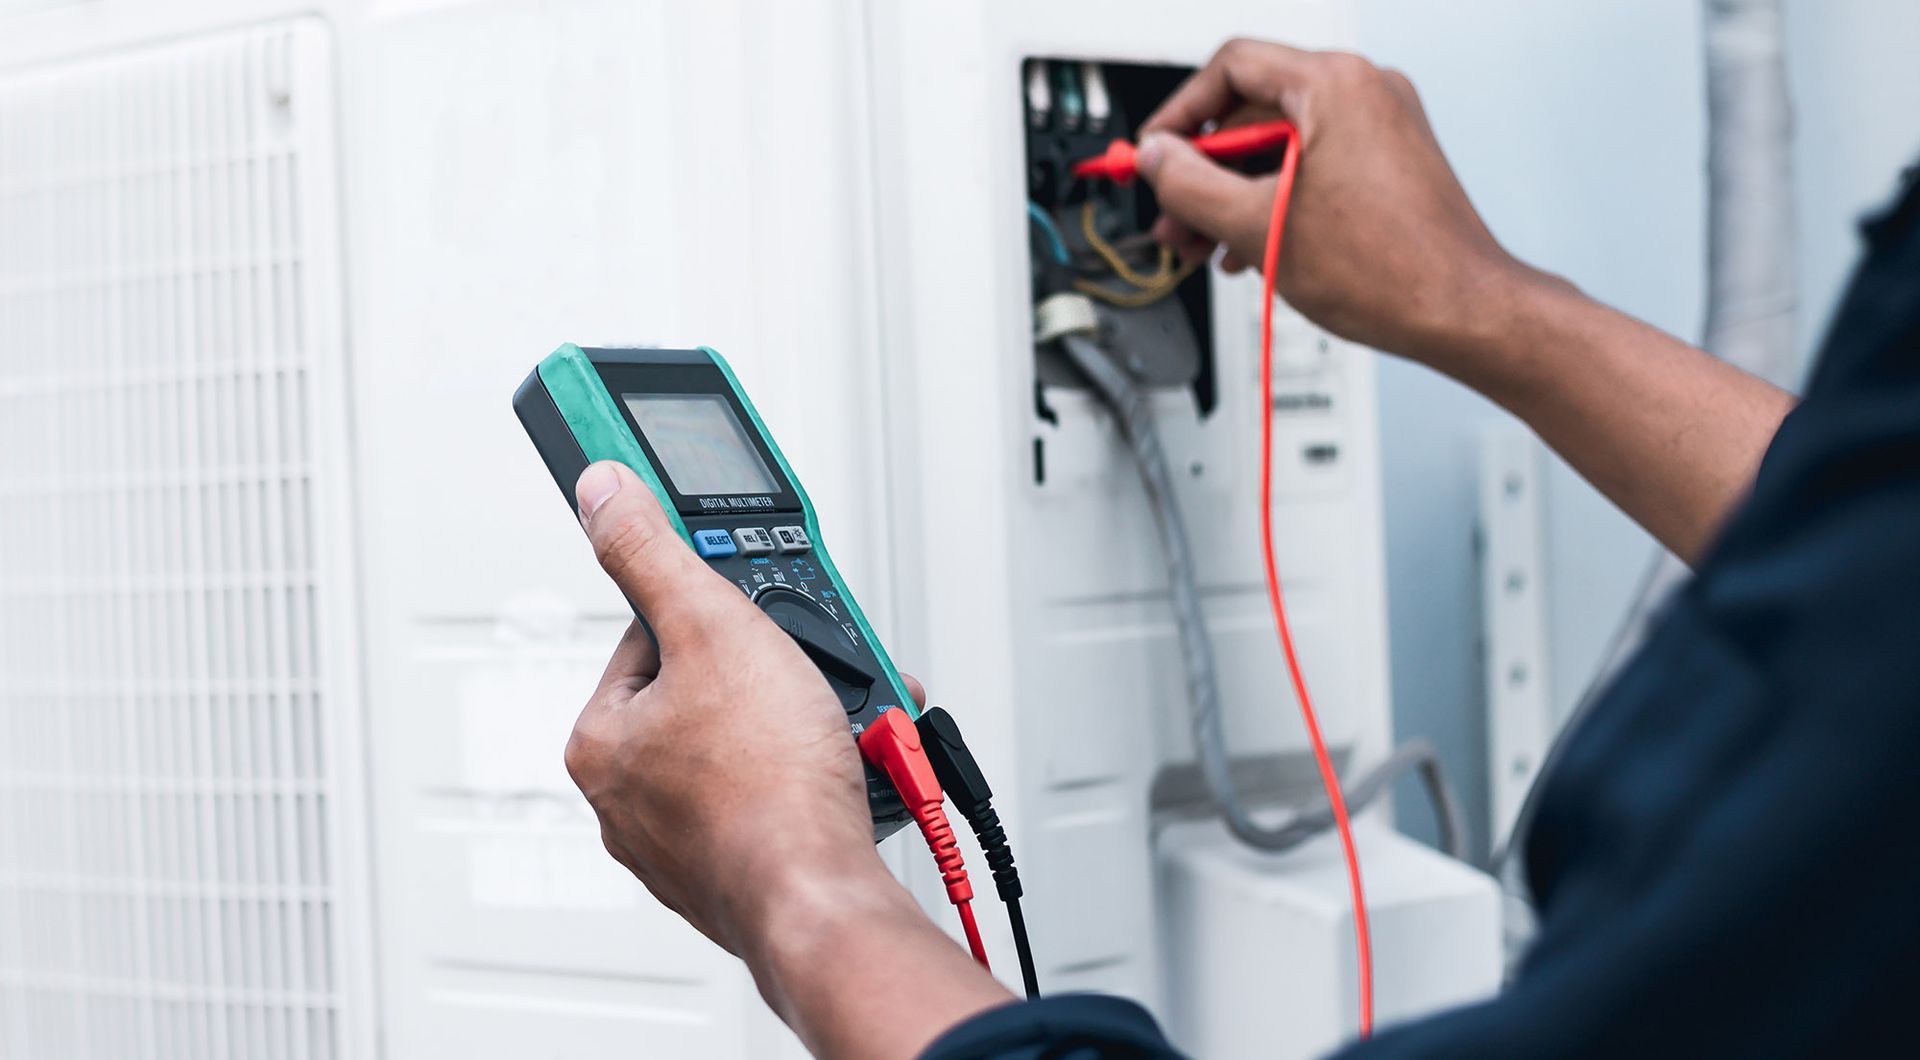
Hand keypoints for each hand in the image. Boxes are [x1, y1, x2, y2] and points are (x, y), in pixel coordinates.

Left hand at [563, 461, 1005, 1056]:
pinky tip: (847, 768)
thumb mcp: (714, 627)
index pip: (652, 636)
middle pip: (711, 690)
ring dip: (809, 719)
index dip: (718, 613)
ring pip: (754, 744)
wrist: (823, 897)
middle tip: (817, 670)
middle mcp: (630, 798)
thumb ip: (654, 552)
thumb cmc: (768, 785)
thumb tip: (602, 491)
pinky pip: (780, 795)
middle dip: (779, 671)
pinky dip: (818, 775)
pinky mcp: (738, 869)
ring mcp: (685, 841)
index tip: (759, 610)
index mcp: (601, 741)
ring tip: (846, 719)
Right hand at [1139, 38, 1546, 371]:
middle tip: (1174, 217)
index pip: (1231, 67)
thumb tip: (1155, 158)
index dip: (1179, 113)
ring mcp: (1383, 125)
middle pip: (1254, 111)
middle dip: (1204, 170)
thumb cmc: (1390, 270)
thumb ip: (1189, 184)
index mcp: (1335, 85)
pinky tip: (1251, 246)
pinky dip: (1275, 198)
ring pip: (1281, 145)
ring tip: (1206, 245)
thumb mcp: (1256, 226)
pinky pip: (1313, 164)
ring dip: (1234, 192)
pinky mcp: (1391, 161)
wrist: (1463, 311)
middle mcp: (1365, 91)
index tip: (1153, 153)